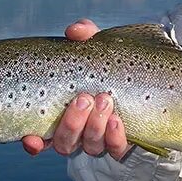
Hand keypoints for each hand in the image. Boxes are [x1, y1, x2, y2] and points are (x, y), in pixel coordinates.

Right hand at [21, 19, 131, 160]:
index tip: (31, 138)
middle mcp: (78, 134)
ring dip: (94, 125)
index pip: (40, 138)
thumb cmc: (111, 65)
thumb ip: (85, 36)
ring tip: (104, 99)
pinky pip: (116, 149)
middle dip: (72, 123)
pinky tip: (116, 120)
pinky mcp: (122, 144)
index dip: (33, 142)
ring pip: (90, 146)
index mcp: (62, 116)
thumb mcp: (97, 48)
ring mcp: (100, 141)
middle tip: (84, 98)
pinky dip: (114, 136)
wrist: (150, 78)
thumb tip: (74, 31)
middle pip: (65, 142)